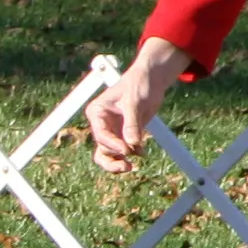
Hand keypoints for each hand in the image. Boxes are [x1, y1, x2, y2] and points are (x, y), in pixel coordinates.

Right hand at [86, 37, 191, 173]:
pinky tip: (142, 153)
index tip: (127, 150)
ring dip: (119, 161)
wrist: (151, 80)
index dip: (112, 144)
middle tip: (127, 166)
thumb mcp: (135, 102)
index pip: (100, 134)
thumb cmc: (139, 85)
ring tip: (131, 166)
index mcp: (97, 112)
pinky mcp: (124, 134)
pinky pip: (122, 151)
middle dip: (114, 157)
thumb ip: (132, 124)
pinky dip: (132, 154)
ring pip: (109, 153)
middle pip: (102, 147)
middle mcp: (101, 123)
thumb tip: (132, 144)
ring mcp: (112, 130)